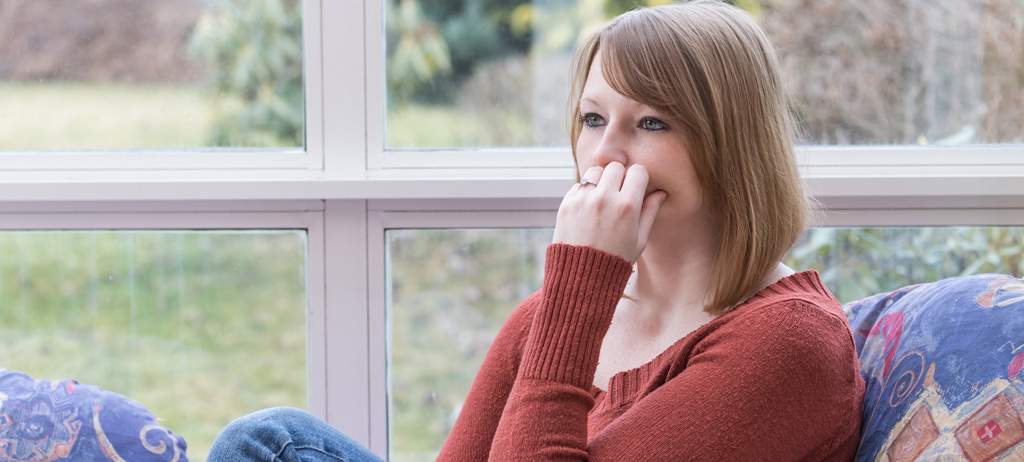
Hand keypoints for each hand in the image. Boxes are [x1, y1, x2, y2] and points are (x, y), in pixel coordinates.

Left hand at [552, 161, 667, 262]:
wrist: (581, 277)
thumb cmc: (615, 260)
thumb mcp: (639, 240)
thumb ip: (650, 212)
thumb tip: (660, 192)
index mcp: (627, 207)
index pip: (638, 171)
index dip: (639, 178)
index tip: (636, 188)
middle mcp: (604, 199)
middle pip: (616, 167)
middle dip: (620, 176)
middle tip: (619, 193)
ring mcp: (583, 200)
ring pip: (595, 171)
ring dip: (601, 180)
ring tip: (603, 198)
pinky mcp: (566, 204)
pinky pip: (579, 185)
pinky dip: (585, 192)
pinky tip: (589, 209)